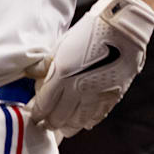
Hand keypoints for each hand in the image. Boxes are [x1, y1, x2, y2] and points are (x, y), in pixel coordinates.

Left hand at [27, 0, 153, 136]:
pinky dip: (87, 121)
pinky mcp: (112, 96)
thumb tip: (30, 73)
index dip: (37, 113)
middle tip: (45, 123)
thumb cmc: (91, 30)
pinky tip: (83, 122)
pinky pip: (97, 117)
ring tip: (62, 126)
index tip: (34, 115)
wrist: (123, 27)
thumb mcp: (62, 44)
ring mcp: (96, 95)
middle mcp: (78, 89)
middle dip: (49, 123)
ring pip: (78, 122)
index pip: (44, 104)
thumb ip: (46, 64)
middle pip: (59, 118)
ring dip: (67, 126)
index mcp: (62, 75)